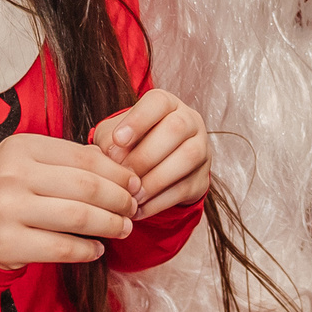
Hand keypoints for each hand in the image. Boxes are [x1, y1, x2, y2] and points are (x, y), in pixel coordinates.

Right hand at [0, 133, 138, 270]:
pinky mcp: (8, 244)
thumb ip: (72, 160)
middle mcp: (12, 176)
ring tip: (123, 228)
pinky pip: (61, 249)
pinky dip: (87, 250)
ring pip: (78, 218)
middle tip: (133, 208)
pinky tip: (98, 249)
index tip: (134, 183)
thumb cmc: (10, 189)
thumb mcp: (31, 162)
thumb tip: (123, 169)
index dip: (116, 173)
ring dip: (109, 225)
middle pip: (85, 188)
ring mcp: (8, 210)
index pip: (84, 158)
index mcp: (21, 147)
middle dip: (119, 199)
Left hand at [91, 90, 211, 219]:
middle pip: (176, 128)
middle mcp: (189, 120)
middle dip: (145, 154)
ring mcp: (201, 148)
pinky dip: (159, 202)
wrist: (155, 166)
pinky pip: (185, 188)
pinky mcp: (202, 177)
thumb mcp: (115, 135)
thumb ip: (110, 140)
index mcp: (166, 104)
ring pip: (187, 157)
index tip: (118, 139)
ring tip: (131, 195)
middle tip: (122, 174)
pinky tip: (139, 209)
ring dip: (156, 179)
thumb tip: (112, 156)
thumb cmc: (131, 143)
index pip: (158, 102)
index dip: (139, 119)